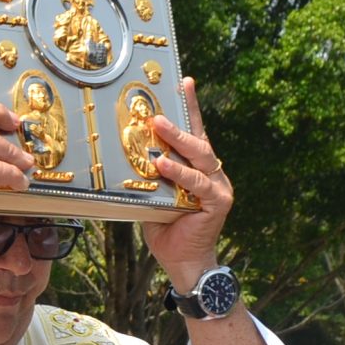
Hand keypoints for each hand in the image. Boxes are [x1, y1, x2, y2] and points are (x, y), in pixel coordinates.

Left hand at [143, 78, 233, 284]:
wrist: (183, 262)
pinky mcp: (218, 202)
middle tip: (159, 107)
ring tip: (158, 125)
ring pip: (199, 156)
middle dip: (181, 119)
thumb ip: (150, 175)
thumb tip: (125, 154)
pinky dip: (179, 172)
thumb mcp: (154, 195)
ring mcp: (219, 187)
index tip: (184, 82)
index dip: (190, 108)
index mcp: (200, 169)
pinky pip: (196, 182)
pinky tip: (162, 164)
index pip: (196, 133)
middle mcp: (213, 174)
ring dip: (178, 140)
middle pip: (199, 139)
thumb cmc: (167, 229)